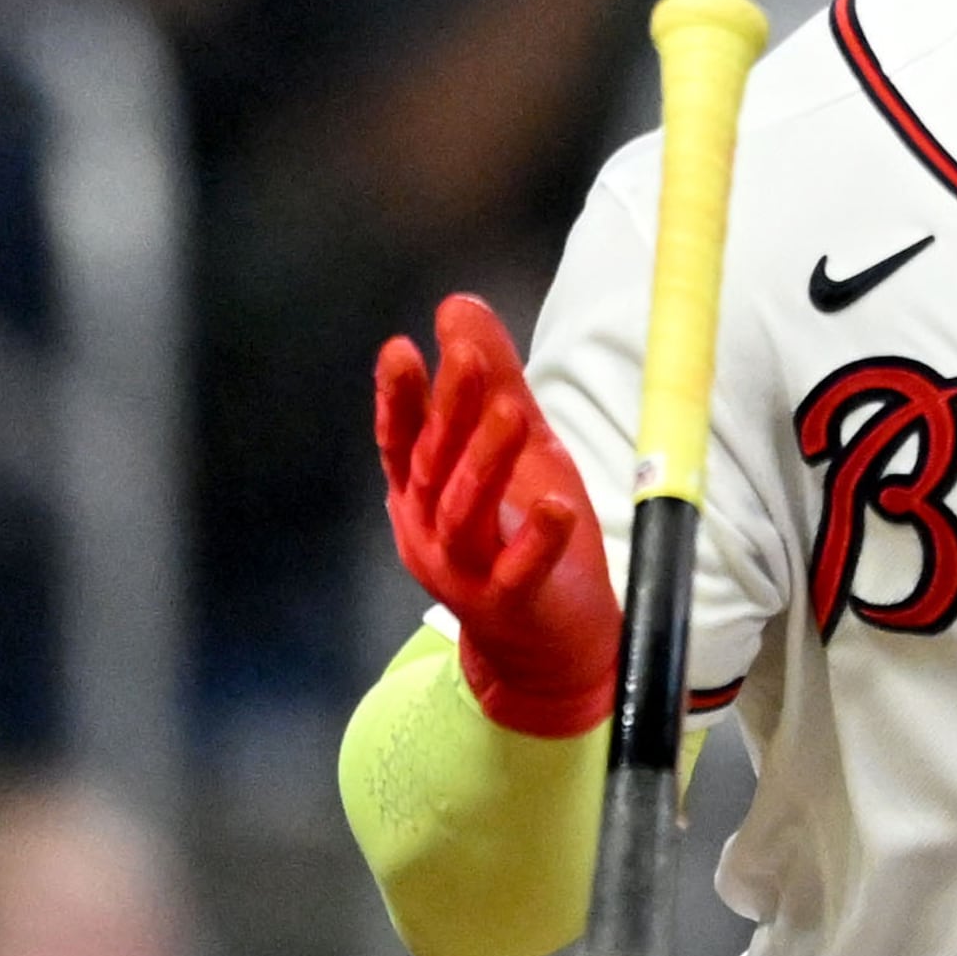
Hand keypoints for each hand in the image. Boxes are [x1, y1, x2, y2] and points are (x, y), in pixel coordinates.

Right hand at [373, 295, 618, 736]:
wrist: (549, 650)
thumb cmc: (524, 540)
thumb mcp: (517, 450)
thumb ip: (491, 381)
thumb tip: (457, 305)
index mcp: (422, 494)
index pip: (403, 439)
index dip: (398, 398)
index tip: (399, 349)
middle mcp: (428, 533)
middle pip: (433, 466)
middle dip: (449, 410)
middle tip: (467, 358)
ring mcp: (464, 573)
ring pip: (465, 513)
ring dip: (485, 463)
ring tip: (511, 416)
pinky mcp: (510, 605)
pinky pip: (517, 571)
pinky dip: (535, 540)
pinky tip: (557, 507)